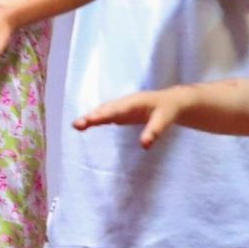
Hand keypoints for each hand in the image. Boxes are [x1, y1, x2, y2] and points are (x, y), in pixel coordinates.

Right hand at [73, 88, 187, 147]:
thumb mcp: (166, 120)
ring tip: (76, 126)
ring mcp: (122, 107)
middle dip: (91, 116)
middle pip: (105, 109)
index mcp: (134, 102)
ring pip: (103, 111)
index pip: (117, 109)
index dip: (104, 114)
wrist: (172, 101)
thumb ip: (154, 131)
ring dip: (90, 118)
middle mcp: (124, 103)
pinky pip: (106, 115)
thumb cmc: (168, 110)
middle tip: (76, 125)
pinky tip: (86, 124)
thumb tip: (144, 146)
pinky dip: (95, 119)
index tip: (91, 119)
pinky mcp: (121, 113)